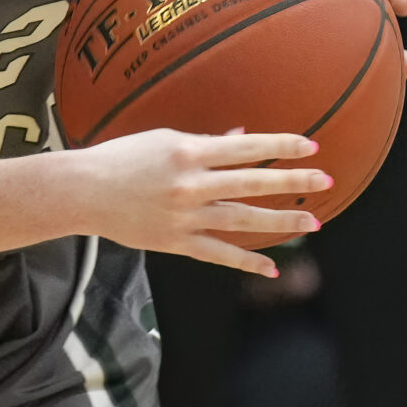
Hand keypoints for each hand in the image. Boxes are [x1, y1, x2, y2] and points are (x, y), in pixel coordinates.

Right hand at [73, 127, 329, 277]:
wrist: (81, 192)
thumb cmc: (118, 159)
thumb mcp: (161, 140)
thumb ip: (204, 144)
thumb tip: (241, 140)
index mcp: (187, 152)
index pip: (245, 148)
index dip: (281, 147)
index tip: (311, 146)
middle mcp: (190, 184)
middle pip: (252, 184)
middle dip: (292, 182)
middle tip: (325, 182)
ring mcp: (184, 216)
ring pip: (242, 220)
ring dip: (280, 221)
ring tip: (312, 222)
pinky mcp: (175, 241)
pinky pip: (218, 253)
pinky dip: (246, 260)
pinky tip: (272, 266)